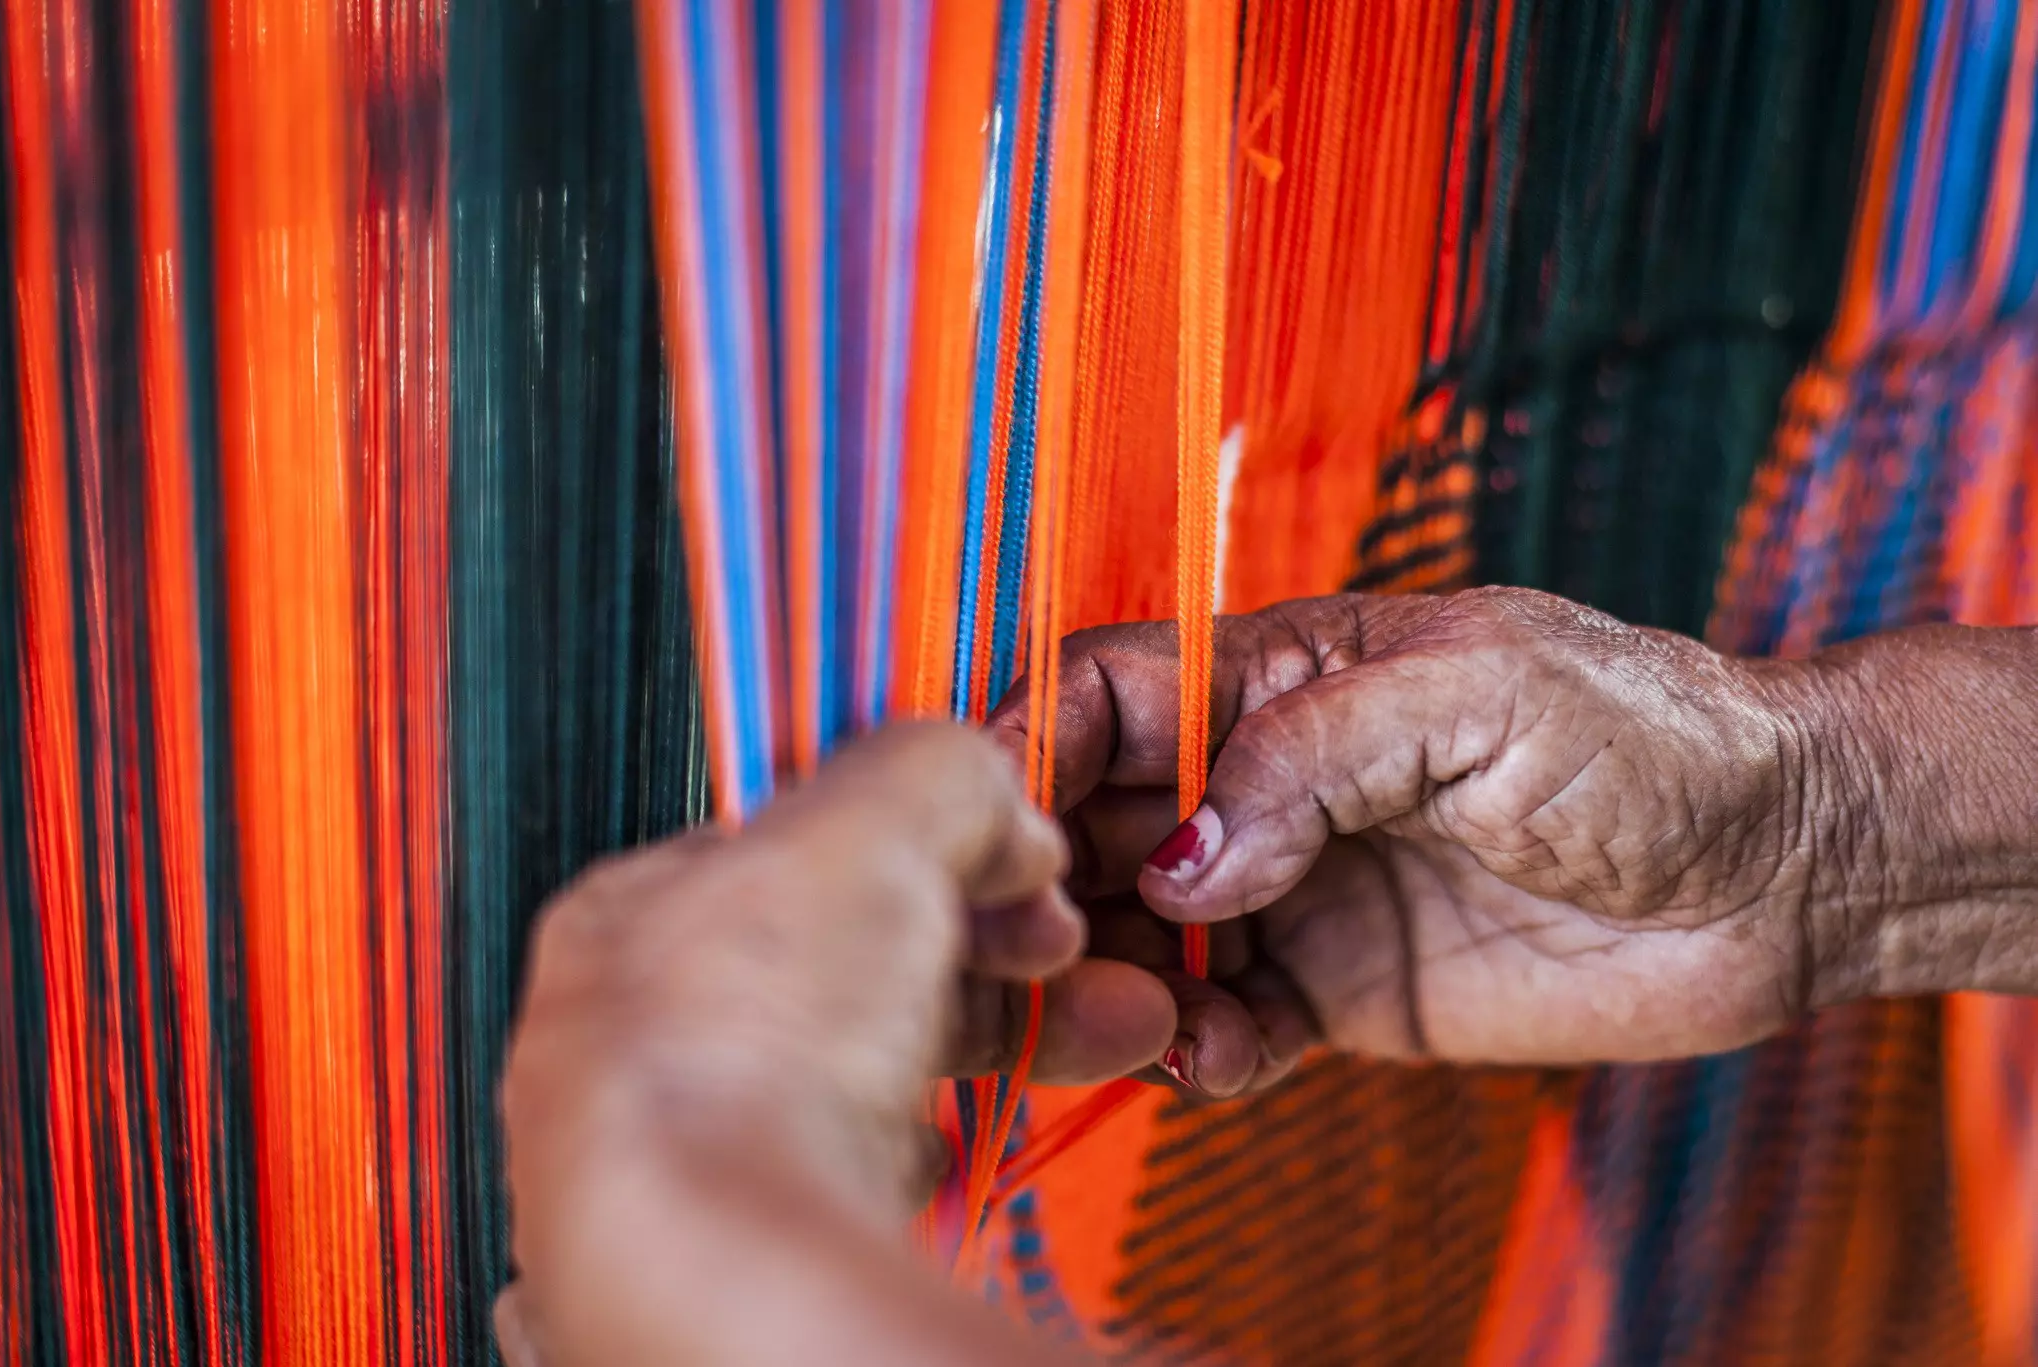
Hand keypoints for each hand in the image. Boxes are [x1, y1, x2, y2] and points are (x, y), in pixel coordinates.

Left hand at [499, 724, 1129, 1366]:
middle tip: (1067, 961)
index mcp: (629, 921)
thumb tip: (999, 806)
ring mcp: (674, 1169)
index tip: (1015, 868)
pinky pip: (837, 1197)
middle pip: (840, 972)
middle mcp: (628, 1050)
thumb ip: (939, 778)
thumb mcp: (867, 827)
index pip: (791, 853)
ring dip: (984, 1057)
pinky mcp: (726, 1263)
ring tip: (1089, 1042)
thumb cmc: (743, 1039)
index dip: (924, 845)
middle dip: (986, 960)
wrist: (720, 1269)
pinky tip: (938, 1163)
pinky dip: (907, 1170)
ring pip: (852, 1087)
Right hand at [989, 587, 1844, 1079]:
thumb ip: (1311, 756)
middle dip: (1052, 880)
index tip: (990, 822)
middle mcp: (1268, 781)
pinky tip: (1210, 1055)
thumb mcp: (1476, 690)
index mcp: (1281, 674)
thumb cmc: (1646, 732)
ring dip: (1108, 979)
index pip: (1103, 692)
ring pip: (1142, 935)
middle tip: (1046, 945)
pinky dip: (1192, 1050)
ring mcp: (1299, 891)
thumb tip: (1184, 864)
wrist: (1781, 866)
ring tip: (1127, 1014)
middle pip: (1097, 823)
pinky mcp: (1339, 992)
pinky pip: (1223, 1027)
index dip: (1028, 745)